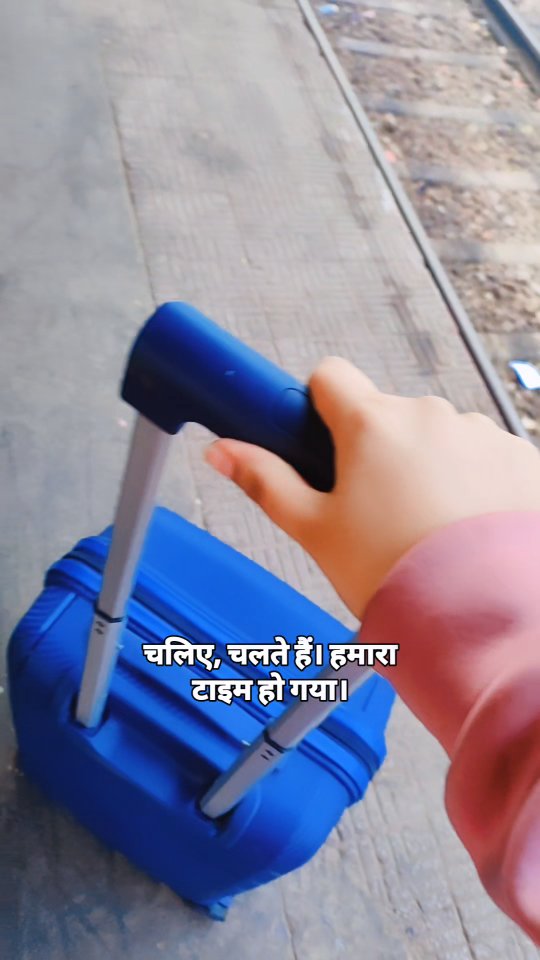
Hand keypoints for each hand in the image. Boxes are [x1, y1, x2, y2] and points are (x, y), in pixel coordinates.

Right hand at [205, 357, 539, 617]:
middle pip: (386, 415)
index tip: (318, 441)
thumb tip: (221, 451)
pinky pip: (484, 457)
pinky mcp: (521, 459)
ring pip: (437, 437)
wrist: (483, 617)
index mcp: (372, 424)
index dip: (318, 406)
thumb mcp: (315, 531)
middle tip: (371, 510)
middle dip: (375, 451)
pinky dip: (473, 483)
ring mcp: (481, 434)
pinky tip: (465, 529)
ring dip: (427, 466)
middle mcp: (429, 415)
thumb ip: (266, 481)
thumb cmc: (397, 576)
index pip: (330, 376)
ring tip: (424, 528)